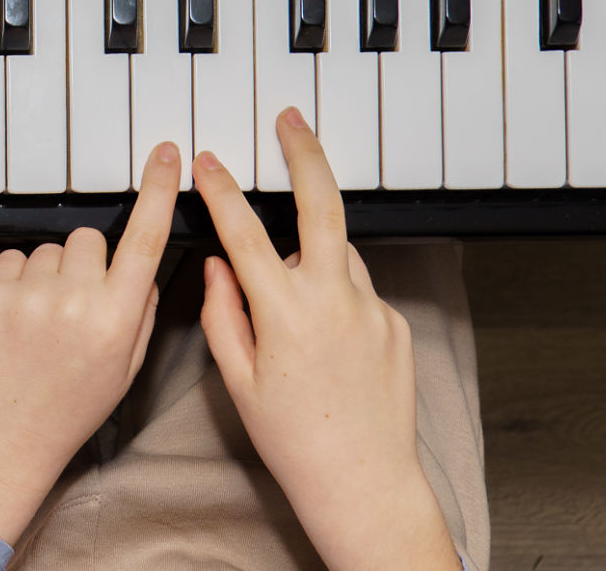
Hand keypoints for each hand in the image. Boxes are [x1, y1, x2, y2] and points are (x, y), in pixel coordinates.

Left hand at [0, 141, 178, 545]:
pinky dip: (18, 280)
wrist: (8, 435)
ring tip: (44, 321)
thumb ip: (142, 312)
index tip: (168, 155)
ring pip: (52, 249)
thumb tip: (143, 269)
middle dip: (89, 262)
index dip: (160, 192)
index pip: (147, 240)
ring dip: (52, 274)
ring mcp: (32, 294)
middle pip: (91, 238)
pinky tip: (19, 318)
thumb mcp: (126, 368)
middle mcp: (78, 300)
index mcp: (119, 319)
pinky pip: (14, 258)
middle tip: (77, 306)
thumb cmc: (70, 406)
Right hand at [194, 109, 461, 570]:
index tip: (209, 164)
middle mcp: (335, 302)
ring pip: (337, 252)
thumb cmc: (294, 442)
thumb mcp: (238, 380)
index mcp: (286, 315)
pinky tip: (322, 341)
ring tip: (289, 297)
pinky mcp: (396, 325)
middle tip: (291, 121)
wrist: (364, 484)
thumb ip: (222, 313)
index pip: (245, 234)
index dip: (223, 192)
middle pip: (322, 206)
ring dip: (311, 250)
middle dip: (304, 156)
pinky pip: (356, 290)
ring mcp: (372, 311)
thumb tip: (219, 267)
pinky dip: (334, 295)